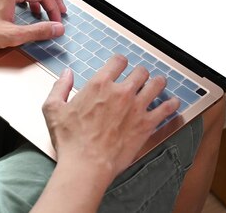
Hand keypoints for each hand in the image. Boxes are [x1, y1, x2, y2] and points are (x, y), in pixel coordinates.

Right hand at [42, 55, 179, 185]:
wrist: (86, 165)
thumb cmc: (70, 140)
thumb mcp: (53, 109)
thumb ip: (59, 87)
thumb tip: (66, 74)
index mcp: (99, 84)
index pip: (118, 61)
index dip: (120, 62)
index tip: (121, 65)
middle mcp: (121, 92)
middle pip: (140, 71)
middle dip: (140, 72)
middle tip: (140, 77)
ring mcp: (136, 107)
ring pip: (156, 85)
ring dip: (158, 82)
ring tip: (158, 83)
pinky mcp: (146, 125)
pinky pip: (166, 109)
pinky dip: (171, 104)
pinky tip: (173, 103)